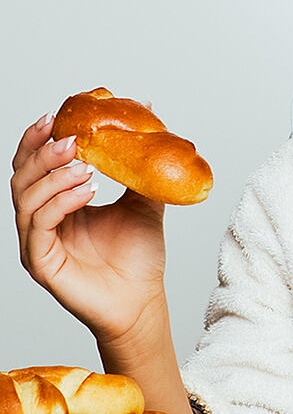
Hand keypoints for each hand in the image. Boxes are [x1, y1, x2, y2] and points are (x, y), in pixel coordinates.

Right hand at [10, 110, 167, 345]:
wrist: (143, 299)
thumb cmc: (139, 255)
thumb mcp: (144, 198)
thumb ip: (141, 164)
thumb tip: (150, 114)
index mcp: (59, 204)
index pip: (35, 165)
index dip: (38, 139)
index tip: (56, 116)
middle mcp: (42, 221)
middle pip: (22, 177)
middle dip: (43, 153)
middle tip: (72, 138)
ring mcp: (38, 242)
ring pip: (26, 199)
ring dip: (54, 176)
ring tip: (86, 166)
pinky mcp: (41, 262)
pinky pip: (39, 225)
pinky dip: (60, 202)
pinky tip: (87, 191)